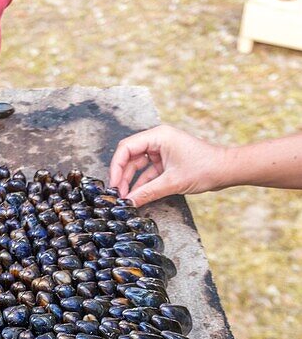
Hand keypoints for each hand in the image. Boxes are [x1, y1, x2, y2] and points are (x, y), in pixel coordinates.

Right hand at [109, 124, 231, 207]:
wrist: (225, 170)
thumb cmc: (204, 168)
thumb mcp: (172, 182)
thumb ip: (147, 192)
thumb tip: (128, 203)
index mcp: (159, 136)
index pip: (127, 147)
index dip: (116, 166)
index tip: (113, 184)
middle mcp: (158, 140)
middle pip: (130, 157)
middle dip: (122, 176)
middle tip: (117, 194)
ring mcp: (162, 151)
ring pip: (138, 166)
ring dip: (131, 182)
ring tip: (125, 198)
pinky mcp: (166, 162)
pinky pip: (148, 172)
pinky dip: (142, 184)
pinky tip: (136, 197)